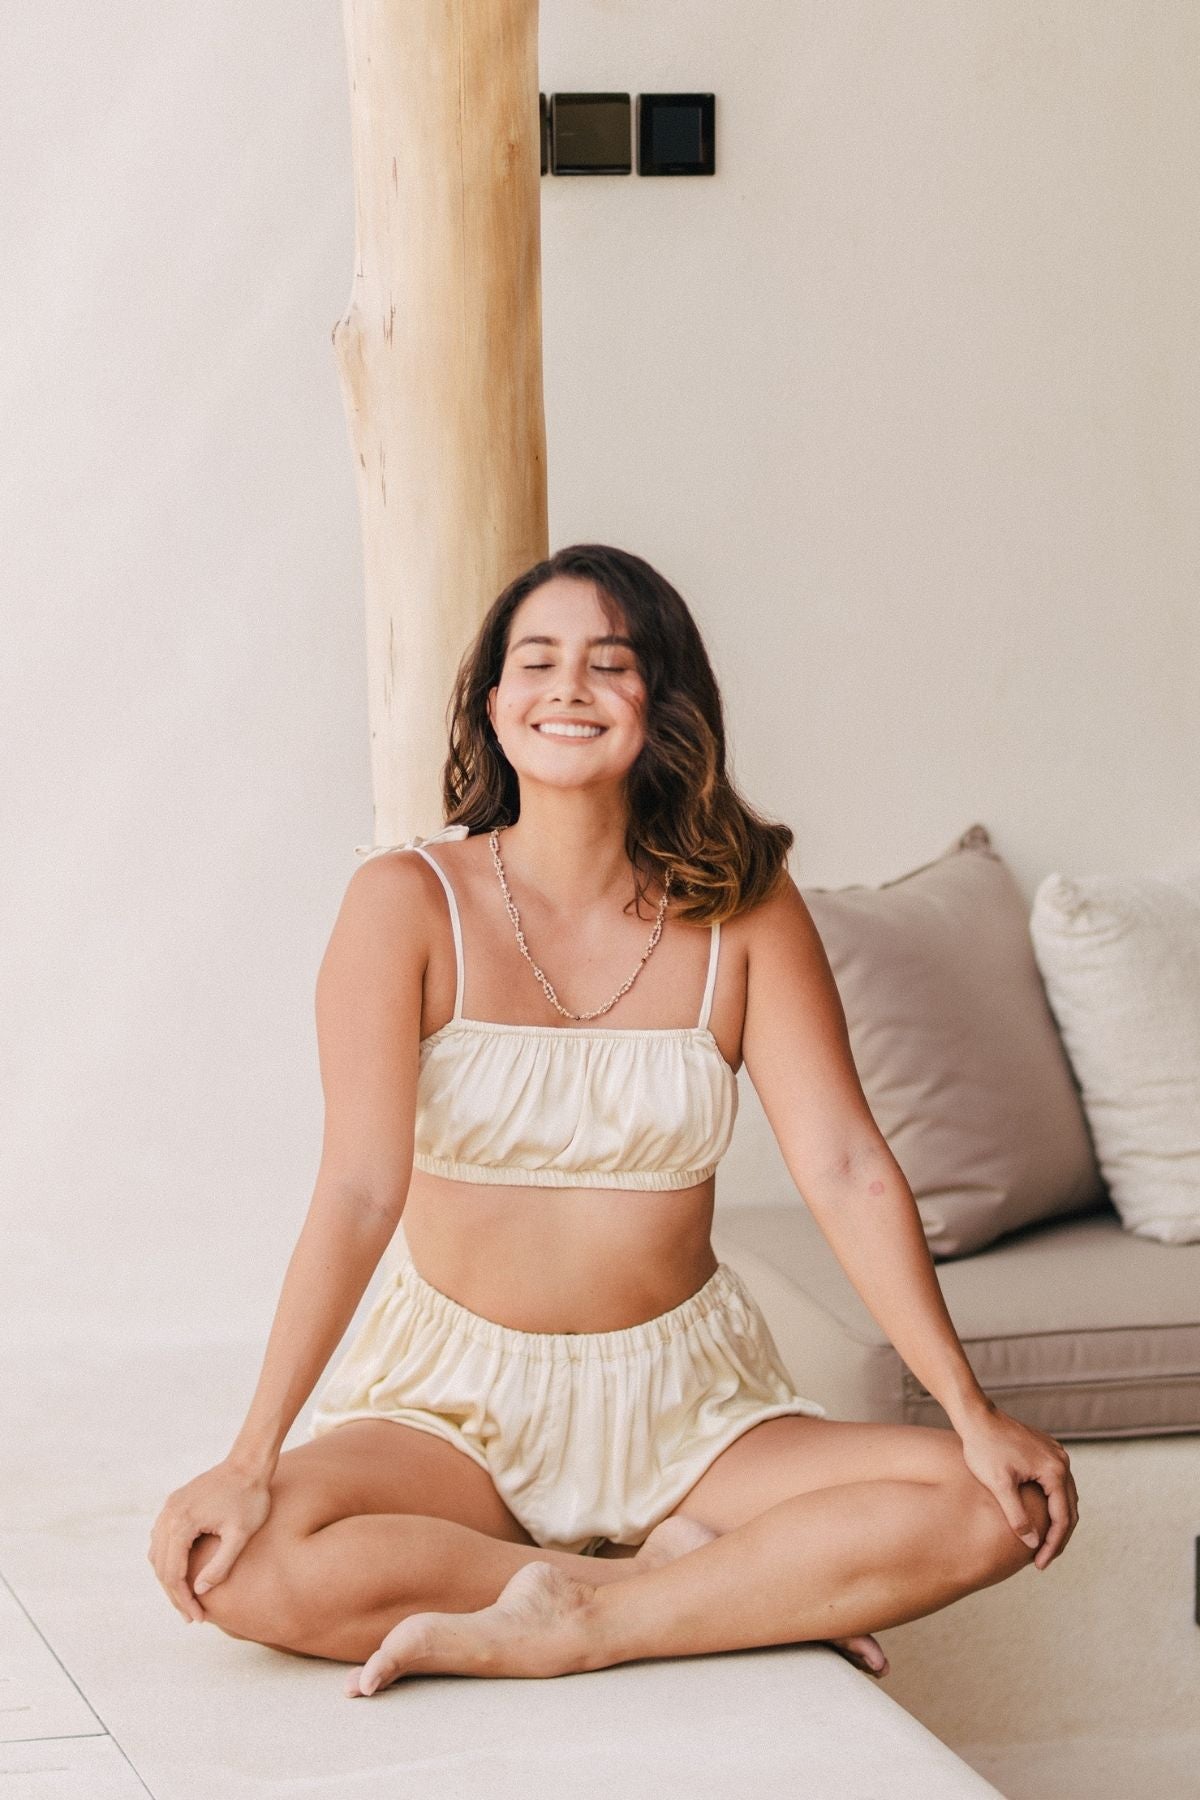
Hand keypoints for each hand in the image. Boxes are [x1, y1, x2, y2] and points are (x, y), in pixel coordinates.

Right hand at [148, 1460, 272, 1621]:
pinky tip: (184, 1574)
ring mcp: (169, 1508)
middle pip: (162, 1567)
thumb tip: (198, 1591)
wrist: (249, 1463)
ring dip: (170, 1579)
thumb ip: (220, 1565)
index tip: (198, 1618)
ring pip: (158, 1554)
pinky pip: (162, 1539)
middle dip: (176, 1595)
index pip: (174, 1574)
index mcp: (181, 1523)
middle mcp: (168, 1515)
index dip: (184, 1600)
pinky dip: (169, 1560)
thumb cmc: (250, 1498)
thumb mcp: (240, 1535)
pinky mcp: (175, 1504)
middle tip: (192, 1616)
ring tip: (187, 1600)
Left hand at [954, 1405, 1078, 1570]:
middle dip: (1058, 1538)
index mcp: (1054, 1470)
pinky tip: (1040, 1517)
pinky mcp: (1047, 1451)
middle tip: (1042, 1561)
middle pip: (1069, 1509)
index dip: (1052, 1545)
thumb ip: (1017, 1516)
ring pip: (1066, 1497)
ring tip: (1042, 1545)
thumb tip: (1033, 1543)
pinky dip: (1053, 1504)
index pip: (1062, 1518)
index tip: (1039, 1564)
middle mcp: (1062, 1461)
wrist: (976, 1416)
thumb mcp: (999, 1484)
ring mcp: (1056, 1454)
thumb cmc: (983, 1448)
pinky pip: (1057, 1484)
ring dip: (1057, 1522)